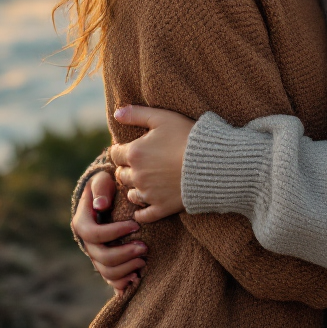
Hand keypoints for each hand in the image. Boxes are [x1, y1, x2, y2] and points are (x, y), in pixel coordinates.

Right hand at [71, 170, 146, 294]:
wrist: (106, 196)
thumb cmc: (106, 185)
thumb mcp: (102, 180)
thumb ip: (101, 189)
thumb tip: (101, 205)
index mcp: (82, 222)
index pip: (94, 234)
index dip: (114, 232)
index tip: (136, 225)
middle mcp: (86, 241)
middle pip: (101, 256)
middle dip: (124, 254)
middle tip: (144, 248)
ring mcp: (95, 253)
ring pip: (106, 271)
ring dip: (125, 269)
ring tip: (143, 261)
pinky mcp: (104, 261)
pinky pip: (110, 278)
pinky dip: (121, 282)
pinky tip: (136, 278)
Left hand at [111, 104, 195, 222]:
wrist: (210, 161)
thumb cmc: (186, 135)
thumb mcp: (162, 118)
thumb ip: (136, 114)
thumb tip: (117, 112)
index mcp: (135, 153)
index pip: (116, 154)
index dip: (121, 150)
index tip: (128, 148)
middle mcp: (137, 175)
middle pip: (121, 174)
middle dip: (126, 169)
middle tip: (137, 165)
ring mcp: (149, 194)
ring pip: (130, 194)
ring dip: (133, 188)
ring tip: (143, 182)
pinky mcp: (161, 207)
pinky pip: (144, 215)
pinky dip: (141, 213)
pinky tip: (142, 209)